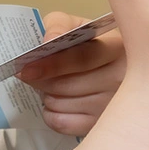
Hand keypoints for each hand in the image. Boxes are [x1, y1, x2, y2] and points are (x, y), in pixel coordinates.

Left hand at [17, 11, 124, 135]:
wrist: (110, 65)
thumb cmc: (91, 43)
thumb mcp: (77, 25)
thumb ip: (59, 25)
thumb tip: (48, 41)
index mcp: (117, 48)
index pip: (82, 59)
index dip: (52, 64)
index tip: (27, 69)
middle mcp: (121, 79)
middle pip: (68, 85)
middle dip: (42, 81)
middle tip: (30, 74)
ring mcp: (113, 106)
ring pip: (63, 105)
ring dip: (46, 95)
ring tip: (50, 85)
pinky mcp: (101, 123)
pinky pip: (63, 124)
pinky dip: (50, 114)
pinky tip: (56, 102)